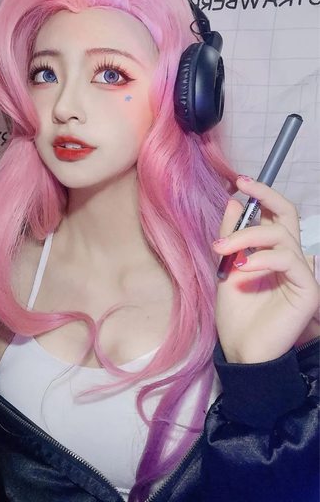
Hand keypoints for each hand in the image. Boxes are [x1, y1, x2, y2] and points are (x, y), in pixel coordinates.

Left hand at [213, 176, 319, 363]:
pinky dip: (263, 258)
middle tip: (241, 186)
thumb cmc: (235, 312)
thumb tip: (234, 202)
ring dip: (247, 237)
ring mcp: (301, 274)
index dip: (262, 195)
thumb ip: (232, 236)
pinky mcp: (308, 290)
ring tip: (222, 250)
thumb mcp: (226, 266)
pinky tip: (243, 267)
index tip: (239, 181)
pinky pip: (289, 260)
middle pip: (288, 214)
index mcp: (273, 252)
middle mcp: (290, 258)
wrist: (240, 349)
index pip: (276, 215)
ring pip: (281, 236)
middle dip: (264, 196)